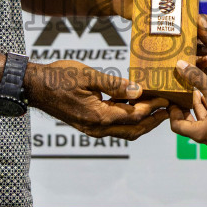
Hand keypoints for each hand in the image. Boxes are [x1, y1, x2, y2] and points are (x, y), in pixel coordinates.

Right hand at [26, 60, 169, 139]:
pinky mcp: (89, 125)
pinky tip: (136, 105)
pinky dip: (129, 119)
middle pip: (134, 130)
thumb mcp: (89, 75)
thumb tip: (139, 91)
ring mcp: (93, 129)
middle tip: (171, 109)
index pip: (135, 115)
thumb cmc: (59, 77)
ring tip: (159, 109)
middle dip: (154, 121)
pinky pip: (115, 126)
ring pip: (126, 131)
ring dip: (144, 122)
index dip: (154, 108)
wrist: (35, 87)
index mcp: (99, 116)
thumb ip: (115, 85)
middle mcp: (97, 128)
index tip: (168, 98)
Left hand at [170, 60, 206, 148]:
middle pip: (188, 124)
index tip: (173, 98)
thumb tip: (179, 65)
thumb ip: (195, 77)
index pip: (176, 125)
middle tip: (182, 93)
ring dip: (198, 107)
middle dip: (185, 108)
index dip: (172, 111)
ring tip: (198, 90)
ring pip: (201, 122)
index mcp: (201, 133)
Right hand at [192, 14, 206, 93]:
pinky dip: (192, 65)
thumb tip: (199, 19)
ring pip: (190, 52)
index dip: (195, 17)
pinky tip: (205, 64)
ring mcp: (204, 60)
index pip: (204, 22)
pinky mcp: (200, 75)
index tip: (185, 16)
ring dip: (192, 52)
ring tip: (205, 56)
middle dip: (187, 36)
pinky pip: (189, 67)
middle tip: (182, 37)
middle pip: (193, 36)